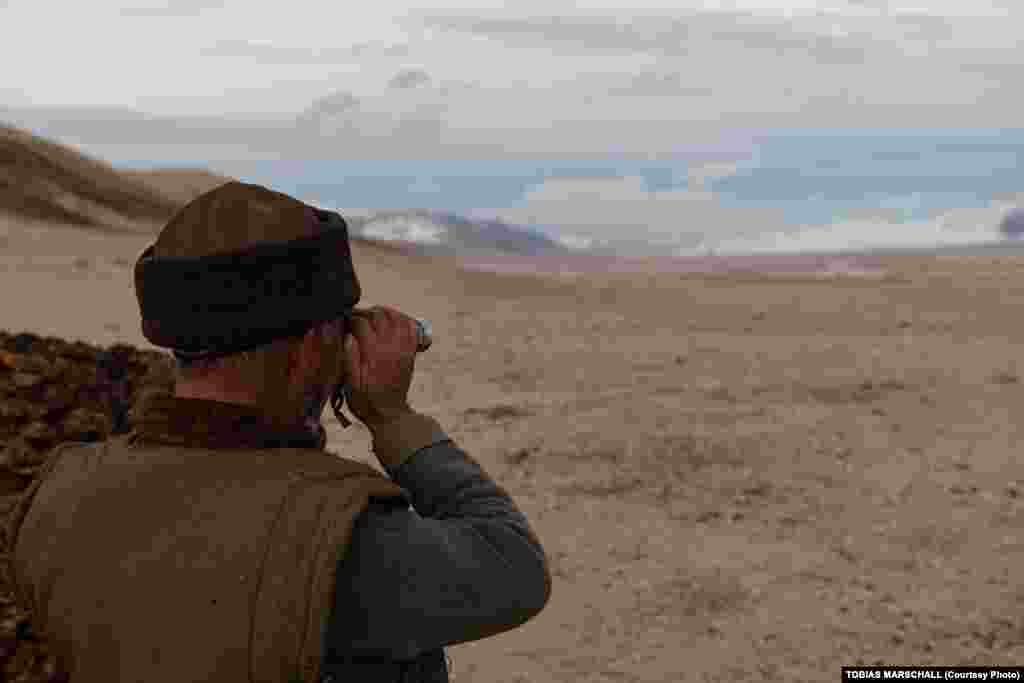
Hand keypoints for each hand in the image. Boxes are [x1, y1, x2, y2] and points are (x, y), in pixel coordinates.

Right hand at [342, 306, 417, 428]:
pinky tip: (392, 322)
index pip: (361, 323)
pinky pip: (411, 329)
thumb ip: (349, 359)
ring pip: (397, 318)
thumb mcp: (350, 384)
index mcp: (372, 353)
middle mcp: (390, 347)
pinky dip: (402, 320)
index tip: (344, 322)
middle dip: (366, 313)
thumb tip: (348, 336)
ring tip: (373, 316)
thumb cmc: (365, 401)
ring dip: (384, 313)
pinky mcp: (410, 353)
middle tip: (357, 319)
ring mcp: (402, 349)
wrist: (390, 414)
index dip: (350, 319)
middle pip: (379, 315)